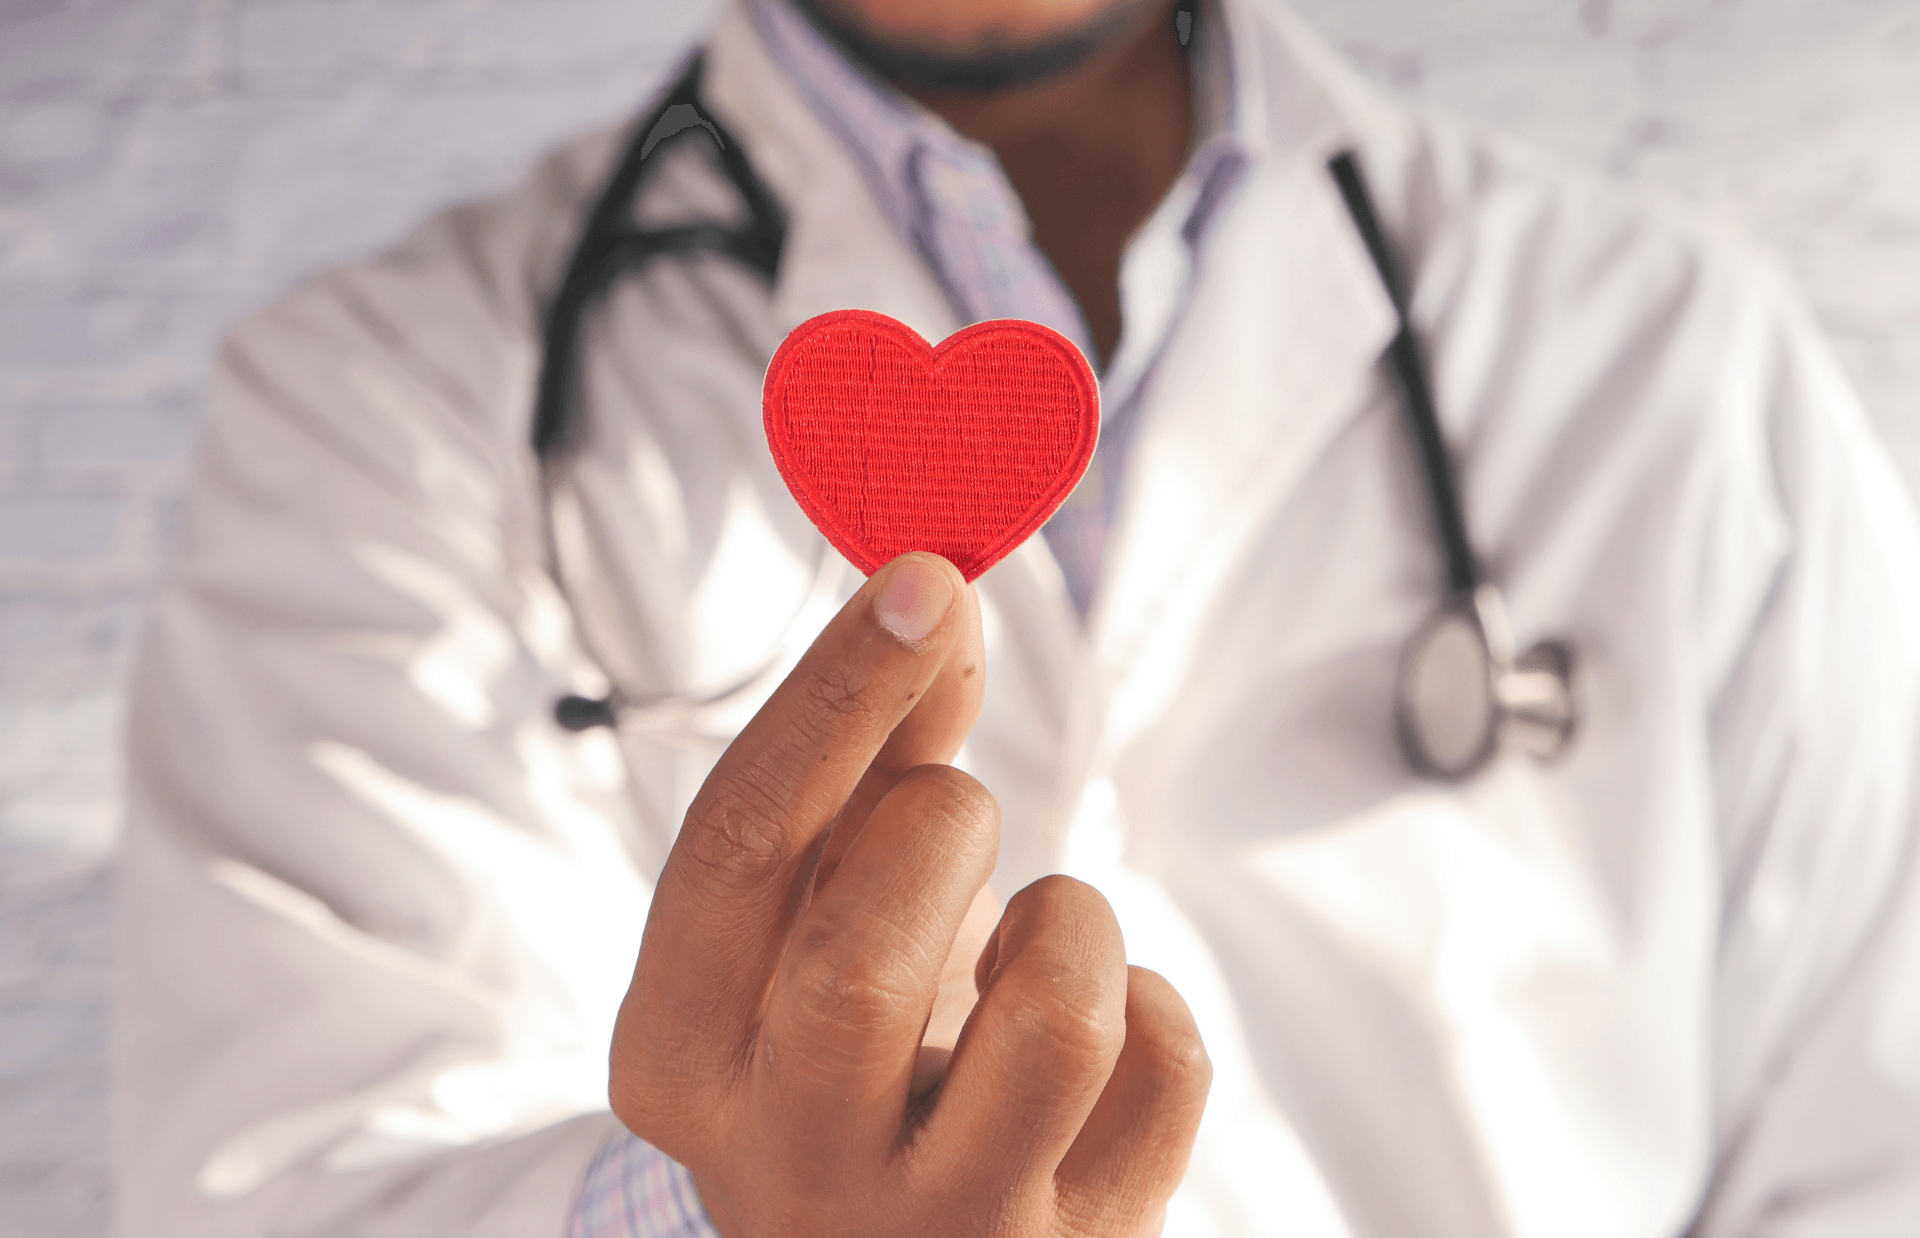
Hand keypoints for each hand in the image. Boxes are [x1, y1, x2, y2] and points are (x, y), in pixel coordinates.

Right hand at [611, 553, 1209, 1236]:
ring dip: (1069, 920)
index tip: (924, 578)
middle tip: (955, 821)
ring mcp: (938, 1225)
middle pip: (864, 956)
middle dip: (940, 829)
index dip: (836, 695)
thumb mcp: (813, 918)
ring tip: (1030, 937)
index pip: (738, 849)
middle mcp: (787, 1160)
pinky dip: (1148, 1003)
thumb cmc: (841, 1049)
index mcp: (685, 1056)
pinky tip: (1090, 1027)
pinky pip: (1162, 1070)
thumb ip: (866, 759)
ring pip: (1054, 1023)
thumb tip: (939, 596)